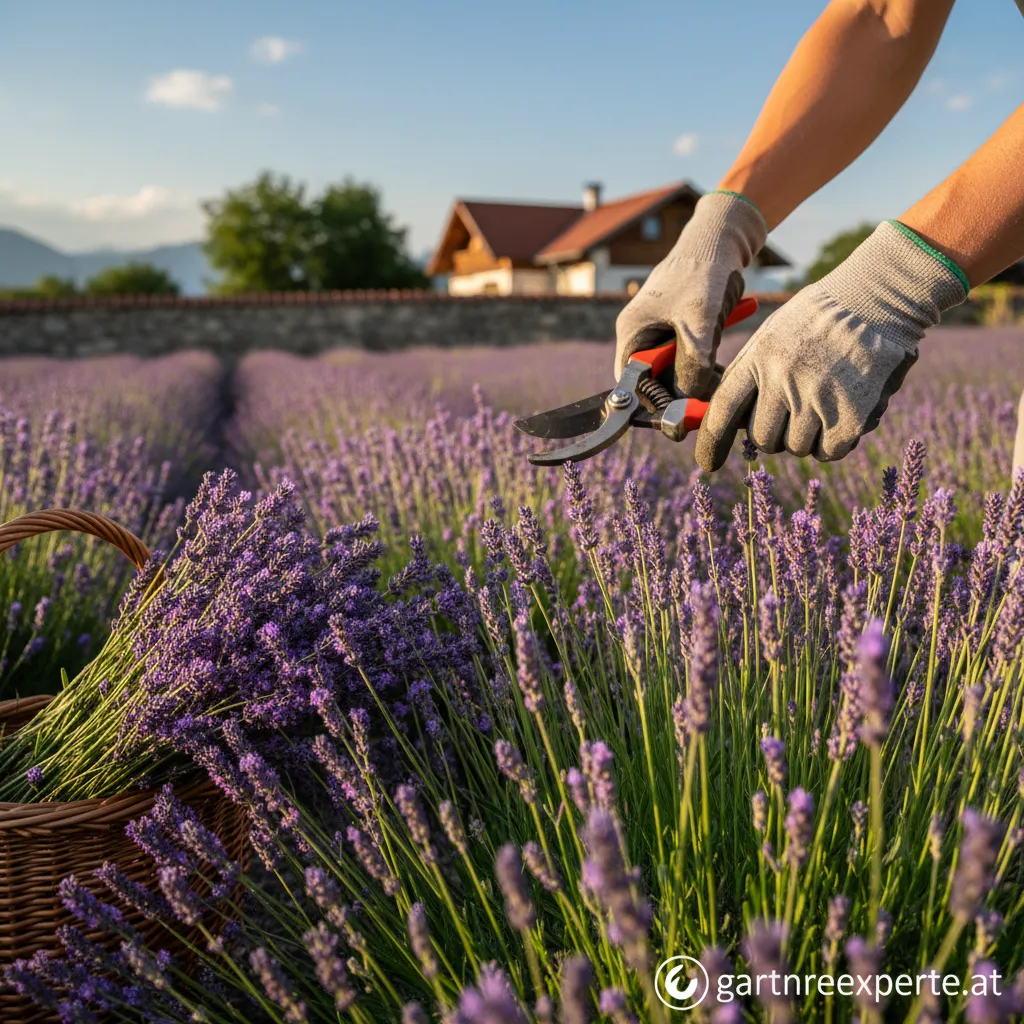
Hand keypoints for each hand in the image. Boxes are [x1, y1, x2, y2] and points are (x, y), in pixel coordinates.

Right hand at [614, 191, 766, 399]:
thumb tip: (690, 401)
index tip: (682, 414)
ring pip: (674, 370)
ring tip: (718, 381)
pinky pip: (687, 356)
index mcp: (632, 333)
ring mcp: (659, 330)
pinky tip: (723, 366)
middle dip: (681, 391)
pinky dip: (705, 363)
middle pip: (654, 380)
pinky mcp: (678, 327)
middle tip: (708, 399)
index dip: (656, 402)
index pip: (633, 384)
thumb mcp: (699, 323)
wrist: (721, 238)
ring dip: (696, 378)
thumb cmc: (703, 273)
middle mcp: (640, 334)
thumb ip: (693, 365)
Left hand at [695, 220, 968, 471]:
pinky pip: (829, 451)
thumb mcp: (773, 335)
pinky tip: (841, 416)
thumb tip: (729, 423)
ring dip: (806, 437)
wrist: (878, 299)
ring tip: (822, 404)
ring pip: (796, 447)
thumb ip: (750, 375)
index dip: (711, 442)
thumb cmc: (819, 319)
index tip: (708, 464)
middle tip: (792, 414)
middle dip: (773, 435)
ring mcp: (817, 397)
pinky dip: (833, 443)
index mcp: (759, 357)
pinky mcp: (851, 414)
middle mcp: (783, 379)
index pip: (723, 411)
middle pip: (762, 439)